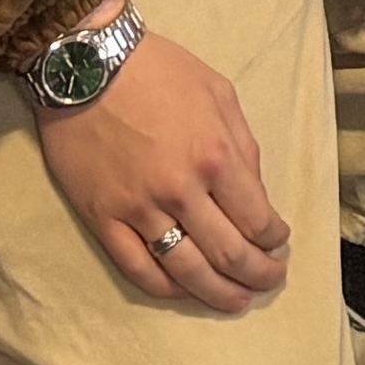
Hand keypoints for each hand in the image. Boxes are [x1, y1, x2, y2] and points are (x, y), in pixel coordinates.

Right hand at [29, 27, 290, 312]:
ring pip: (186, 270)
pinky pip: (137, 268)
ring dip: (217, 293)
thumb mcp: (219, 92)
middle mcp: (181, 190)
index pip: (256, 218)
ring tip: (237, 302)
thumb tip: (255, 192)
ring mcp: (139, 209)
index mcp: (215, 155)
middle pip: (228, 252)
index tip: (279, 243)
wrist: (85, 63)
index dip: (273, 239)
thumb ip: (242, 145)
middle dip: (257, 274)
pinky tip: (184, 292)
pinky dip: (166, 288)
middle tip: (270, 282)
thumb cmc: (158, 70)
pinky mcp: (104, 218)